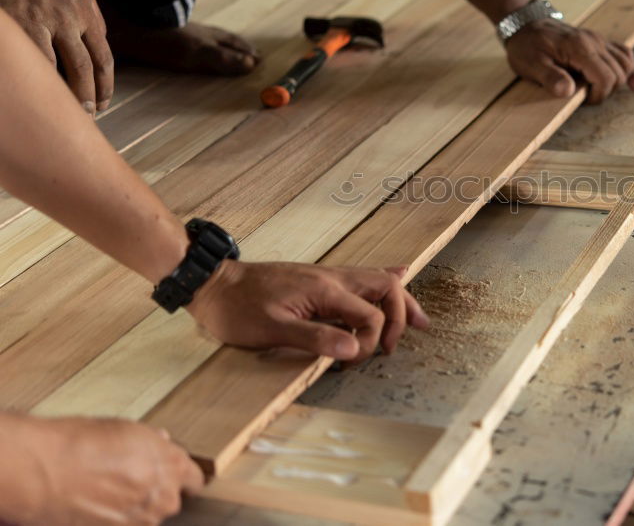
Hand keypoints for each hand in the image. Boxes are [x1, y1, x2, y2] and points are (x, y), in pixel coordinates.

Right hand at [0, 0, 112, 114]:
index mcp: (86, 13)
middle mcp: (67, 18)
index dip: (105, 85)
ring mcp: (41, 21)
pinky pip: (33, 58)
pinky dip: (40, 77)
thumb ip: (94, 19)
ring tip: (64, 110)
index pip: (103, 59)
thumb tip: (103, 48)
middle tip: (87, 114)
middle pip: (84, 68)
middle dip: (87, 95)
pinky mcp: (19, 24)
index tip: (104, 102)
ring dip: (63, 93)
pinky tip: (42, 90)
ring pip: (56, 68)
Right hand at [2, 414, 202, 524]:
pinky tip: (96, 505)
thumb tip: (161, 442)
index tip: (176, 477)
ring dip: (134, 507)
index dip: (182, 477)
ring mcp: (141, 520)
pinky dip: (116, 519)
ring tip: (106, 492)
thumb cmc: (80, 444)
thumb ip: (152, 441)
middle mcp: (162, 496)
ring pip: (147, 516)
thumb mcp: (126, 429)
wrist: (44, 472)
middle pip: (170, 500)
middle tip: (128, 480)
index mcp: (171, 464)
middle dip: (154, 492)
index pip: (194, 479)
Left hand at [186, 261, 429, 360]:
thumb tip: (354, 349)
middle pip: (386, 287)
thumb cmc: (238, 309)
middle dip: (401, 315)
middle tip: (398, 345)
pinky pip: (362, 277)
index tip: (351, 361)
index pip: (369, 314)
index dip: (370, 340)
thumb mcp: (271, 330)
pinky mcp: (320, 280)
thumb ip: (315, 338)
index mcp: (324, 290)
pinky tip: (399, 276)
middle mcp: (332, 278)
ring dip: (398, 301)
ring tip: (417, 321)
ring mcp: (327, 276)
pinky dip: (384, 282)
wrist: (214, 283)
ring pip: (378, 280)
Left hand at [505, 19, 633, 103]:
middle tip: (583, 96)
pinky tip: (629, 83)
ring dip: (616, 81)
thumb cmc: (526, 46)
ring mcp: (599, 40)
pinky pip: (624, 53)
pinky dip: (629, 68)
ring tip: (596, 89)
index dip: (598, 95)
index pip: (606, 78)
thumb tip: (568, 91)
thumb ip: (550, 78)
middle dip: (605, 91)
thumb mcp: (531, 64)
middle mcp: (594, 41)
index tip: (581, 100)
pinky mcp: (599, 41)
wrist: (525, 23)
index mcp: (579, 48)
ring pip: (625, 64)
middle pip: (618, 73)